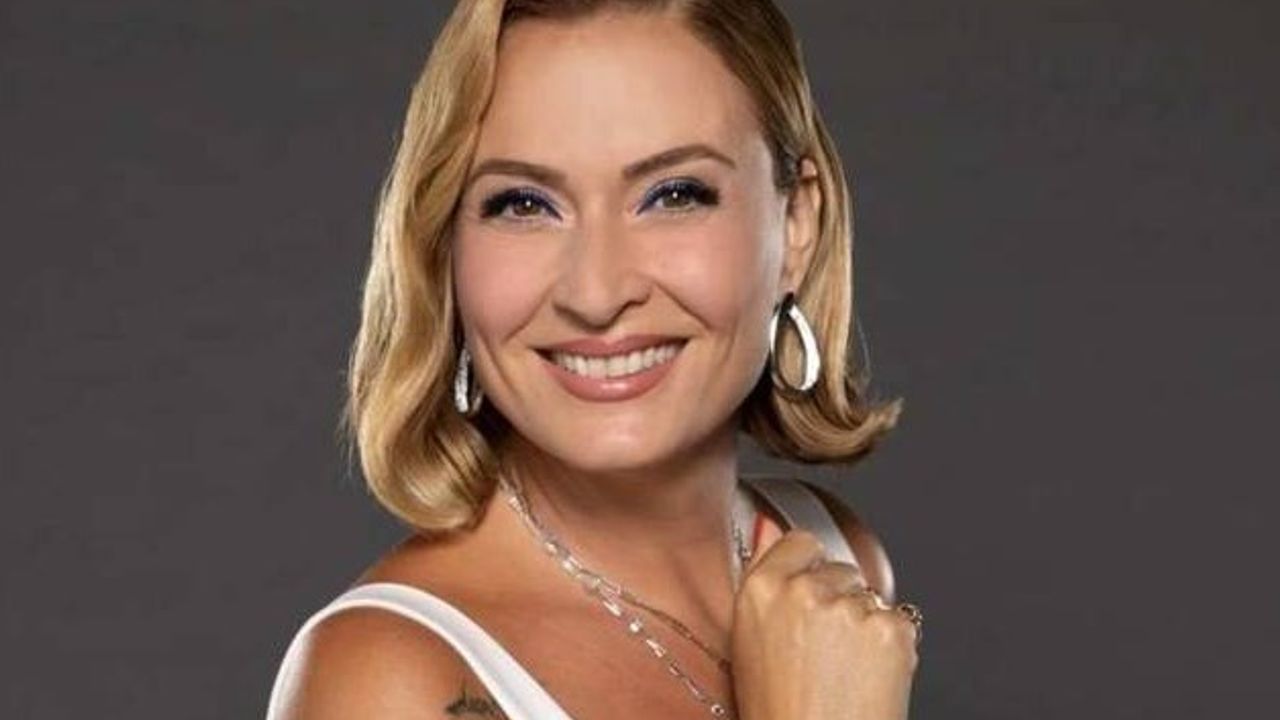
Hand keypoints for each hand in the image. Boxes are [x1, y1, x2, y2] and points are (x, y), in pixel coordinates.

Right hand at [730, 529, 918, 719]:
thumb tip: (772, 530)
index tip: (814, 592)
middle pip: (841, 571)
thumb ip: (767, 587)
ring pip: (871, 598)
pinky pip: (900, 623)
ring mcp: (850, 607)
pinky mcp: (891, 629)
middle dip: (842, 602)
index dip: (811, 570)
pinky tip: (871, 680)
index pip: (800, 543)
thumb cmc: (780, 714)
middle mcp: (804, 590)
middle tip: (830, 654)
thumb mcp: (751, 645)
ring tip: (849, 674)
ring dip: (867, 627)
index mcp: (760, 591)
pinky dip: (893, 650)